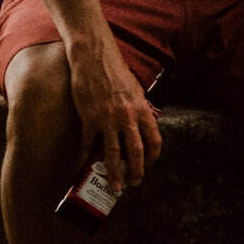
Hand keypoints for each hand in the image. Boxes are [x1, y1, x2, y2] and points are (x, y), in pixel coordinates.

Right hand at [67, 44, 160, 191]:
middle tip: (133, 183)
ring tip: (115, 186)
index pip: (154, 141)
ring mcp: (107, 119)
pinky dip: (90, 151)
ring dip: (114, 173)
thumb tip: (140, 128)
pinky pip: (90, 141)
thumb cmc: (116, 72)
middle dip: (136, 172)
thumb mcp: (135, 91)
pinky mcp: (89, 118)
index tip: (149, 165)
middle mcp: (127, 117)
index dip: (153, 157)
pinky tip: (89, 156)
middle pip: (136, 152)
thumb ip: (138, 110)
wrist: (94, 58)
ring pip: (113, 154)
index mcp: (142, 110)